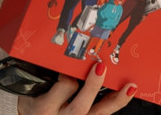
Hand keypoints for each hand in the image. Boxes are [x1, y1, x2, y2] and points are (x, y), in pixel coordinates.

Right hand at [16, 62, 136, 113]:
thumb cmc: (32, 103)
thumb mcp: (31, 91)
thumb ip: (45, 74)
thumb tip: (60, 51)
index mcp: (43, 109)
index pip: (60, 91)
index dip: (67, 77)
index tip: (70, 66)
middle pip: (79, 107)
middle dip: (92, 87)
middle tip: (101, 67)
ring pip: (97, 114)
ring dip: (115, 100)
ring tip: (130, 86)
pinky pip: (102, 114)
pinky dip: (115, 103)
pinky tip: (127, 92)